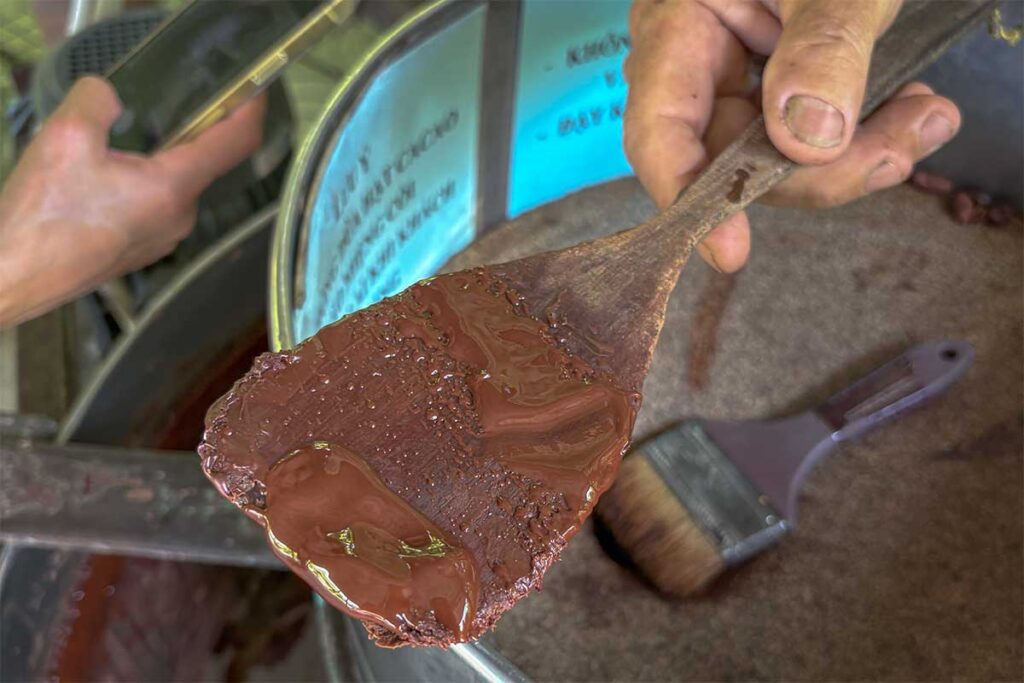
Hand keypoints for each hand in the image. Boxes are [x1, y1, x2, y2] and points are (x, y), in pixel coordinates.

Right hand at [0, 76, 265, 325]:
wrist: (14, 275)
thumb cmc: (43, 216)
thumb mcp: (66, 137)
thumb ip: (97, 101)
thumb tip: (109, 96)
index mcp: (174, 188)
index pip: (236, 142)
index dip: (251, 109)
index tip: (253, 88)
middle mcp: (180, 216)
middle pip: (204, 161)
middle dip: (192, 129)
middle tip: (171, 101)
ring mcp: (163, 237)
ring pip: (176, 182)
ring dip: (159, 156)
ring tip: (119, 140)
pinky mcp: (142, 247)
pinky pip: (155, 203)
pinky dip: (143, 180)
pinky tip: (105, 175)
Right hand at [624, 0, 960, 271]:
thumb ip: (822, 50)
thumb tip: (806, 140)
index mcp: (675, 24)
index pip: (660, 130)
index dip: (690, 196)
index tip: (732, 250)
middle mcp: (691, 63)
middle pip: (726, 161)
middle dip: (818, 173)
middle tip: (900, 151)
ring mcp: (730, 80)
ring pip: (772, 160)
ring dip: (854, 154)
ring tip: (924, 119)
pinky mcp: (769, 89)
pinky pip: (801, 138)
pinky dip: (858, 134)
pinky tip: (906, 109)